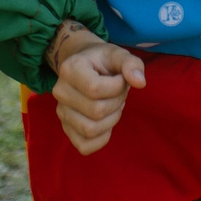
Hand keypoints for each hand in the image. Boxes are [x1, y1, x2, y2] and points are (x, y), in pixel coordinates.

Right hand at [47, 24, 144, 155]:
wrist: (86, 66)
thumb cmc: (103, 61)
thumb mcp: (118, 54)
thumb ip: (131, 64)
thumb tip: (140, 83)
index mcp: (70, 69)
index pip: (95, 89)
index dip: (117, 86)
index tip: (121, 78)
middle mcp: (60, 91)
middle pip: (96, 111)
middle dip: (118, 102)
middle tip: (120, 92)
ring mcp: (61, 112)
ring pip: (90, 130)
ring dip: (112, 119)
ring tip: (113, 105)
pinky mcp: (66, 128)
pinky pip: (85, 146)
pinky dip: (102, 139)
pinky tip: (107, 122)